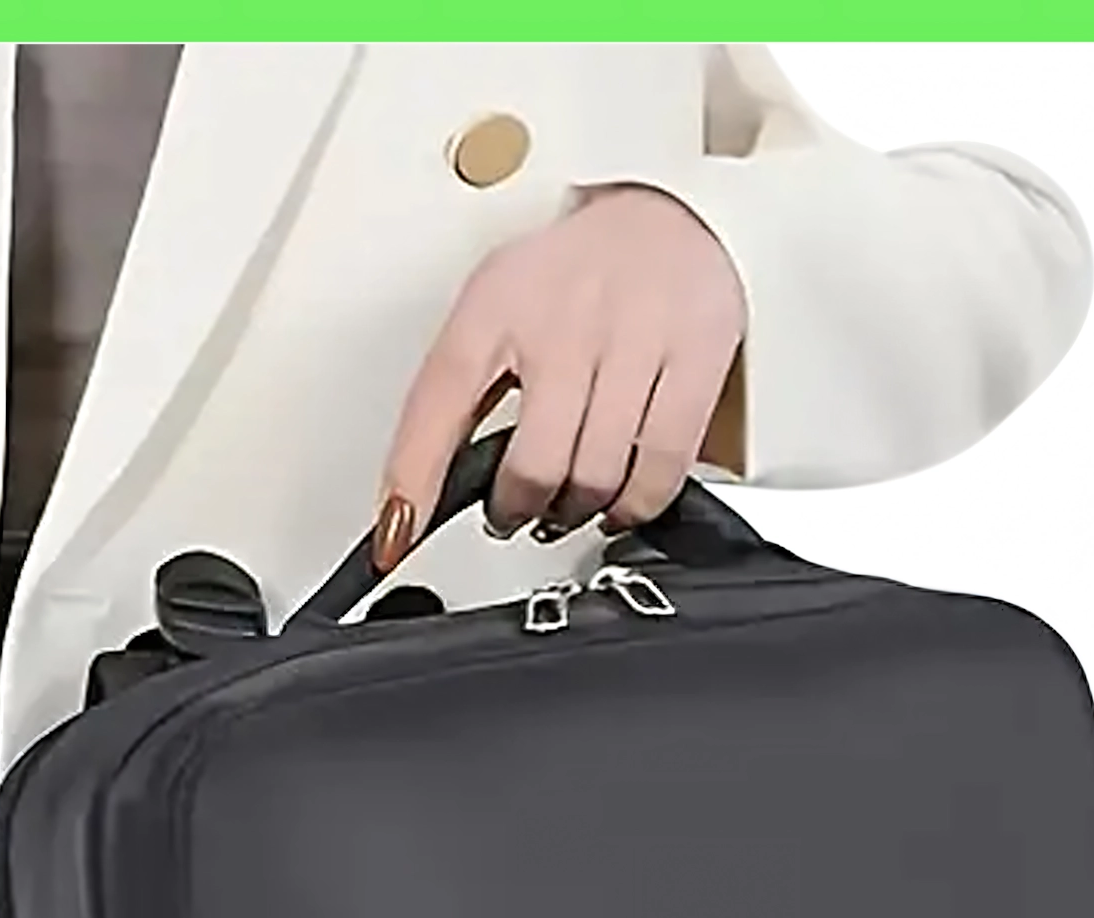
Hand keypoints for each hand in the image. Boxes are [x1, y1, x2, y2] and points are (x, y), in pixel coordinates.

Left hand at [375, 184, 746, 571]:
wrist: (667, 204)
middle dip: (518, 510)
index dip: (413, 481)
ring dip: (576, 512)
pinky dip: (636, 504)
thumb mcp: (494, 314)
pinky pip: (662, 465)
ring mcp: (636, 333)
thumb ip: (455, 399)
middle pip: (534, 465)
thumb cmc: (570, 275)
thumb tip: (411, 501)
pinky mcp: (698, 353)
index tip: (395, 537)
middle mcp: (566, 316)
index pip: (438, 401)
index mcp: (497, 303)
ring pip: (597, 474)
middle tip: (516, 513)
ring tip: (567, 505)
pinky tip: (620, 501)